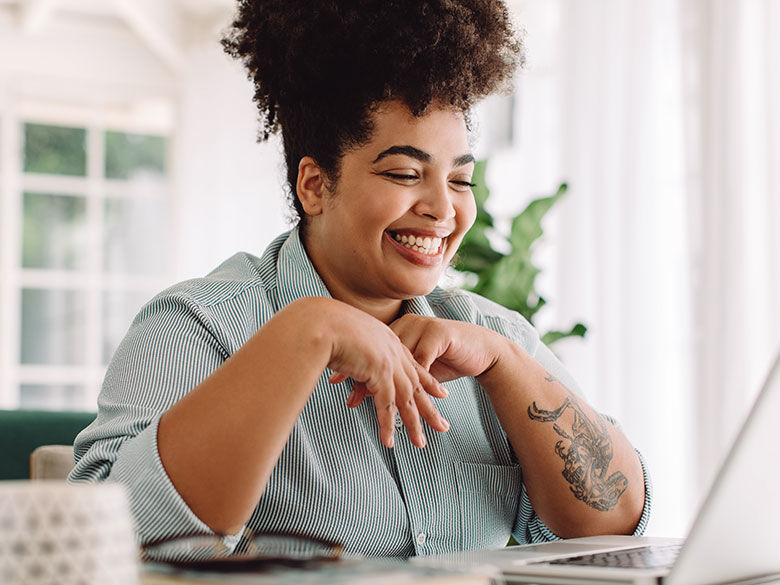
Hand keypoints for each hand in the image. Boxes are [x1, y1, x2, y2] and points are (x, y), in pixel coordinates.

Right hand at [320, 300, 449, 448]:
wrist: (321, 322)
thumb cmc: (325, 326)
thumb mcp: (347, 336)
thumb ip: (353, 348)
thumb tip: (348, 358)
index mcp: (388, 340)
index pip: (412, 364)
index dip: (427, 381)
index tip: (440, 393)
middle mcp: (393, 351)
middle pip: (416, 385)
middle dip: (429, 408)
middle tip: (442, 426)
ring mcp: (388, 363)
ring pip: (406, 399)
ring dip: (414, 423)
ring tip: (420, 443)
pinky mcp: (379, 374)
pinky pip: (386, 405)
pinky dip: (387, 425)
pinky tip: (389, 441)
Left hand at [343, 314, 506, 410]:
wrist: (481, 349)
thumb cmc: (446, 358)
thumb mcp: (415, 367)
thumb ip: (392, 374)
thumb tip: (362, 391)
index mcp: (398, 329)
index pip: (370, 348)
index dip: (353, 365)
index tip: (335, 380)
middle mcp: (408, 325)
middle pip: (381, 353)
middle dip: (365, 378)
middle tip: (349, 398)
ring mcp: (423, 328)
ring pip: (399, 360)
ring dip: (388, 384)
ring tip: (375, 404)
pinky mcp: (439, 335)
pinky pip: (422, 361)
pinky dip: (413, 381)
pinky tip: (405, 396)